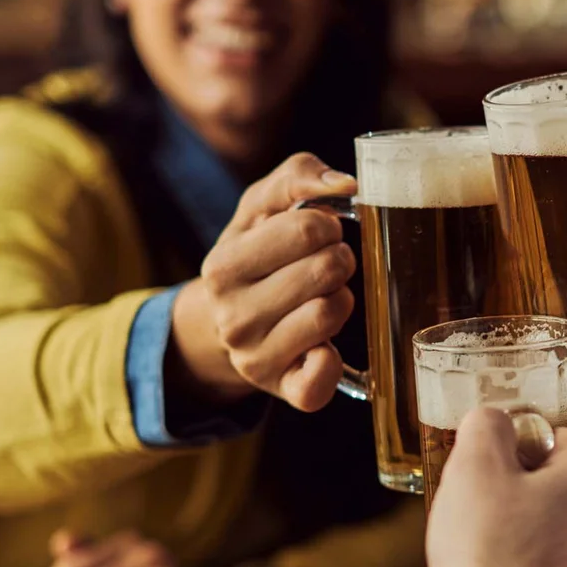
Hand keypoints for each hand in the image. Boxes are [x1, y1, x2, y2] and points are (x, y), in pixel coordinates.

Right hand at [177, 152, 359, 410]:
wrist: (229, 322)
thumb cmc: (256, 254)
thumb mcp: (261, 207)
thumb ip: (297, 176)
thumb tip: (344, 183)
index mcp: (222, 267)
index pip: (306, 228)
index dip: (327, 225)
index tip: (319, 233)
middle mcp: (232, 317)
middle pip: (326, 268)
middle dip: (338, 259)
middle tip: (326, 265)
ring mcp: (256, 358)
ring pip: (331, 312)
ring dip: (341, 298)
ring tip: (322, 297)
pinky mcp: (285, 390)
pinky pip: (322, 378)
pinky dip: (332, 360)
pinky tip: (324, 346)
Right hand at [425, 409, 566, 566]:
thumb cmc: (496, 557)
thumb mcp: (474, 471)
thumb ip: (487, 428)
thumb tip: (494, 420)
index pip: (553, 443)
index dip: (509, 458)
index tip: (484, 482)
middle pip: (559, 492)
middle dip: (520, 502)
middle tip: (481, 522)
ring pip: (562, 537)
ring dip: (529, 542)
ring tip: (491, 562)